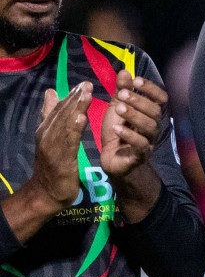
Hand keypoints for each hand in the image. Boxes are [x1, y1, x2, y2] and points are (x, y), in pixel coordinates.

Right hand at [0, 83, 90, 244]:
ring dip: (76, 108)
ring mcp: (52, 146)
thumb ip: (51, 117)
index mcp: (46, 130)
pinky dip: (73, 128)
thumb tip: (51, 93)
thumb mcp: (52, 138)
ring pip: (65, 124)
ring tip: (86, 94)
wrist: (47, 192)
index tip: (84, 84)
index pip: (59, 109)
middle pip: (61, 113)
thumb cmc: (53, 165)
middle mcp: (46, 135)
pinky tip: (81, 117)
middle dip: (75, 98)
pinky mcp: (60, 158)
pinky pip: (68, 140)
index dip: (71, 96)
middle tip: (87, 84)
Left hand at [100, 70, 165, 178]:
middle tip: (121, 95)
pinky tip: (117, 129)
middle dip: (138, 101)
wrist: (112, 159)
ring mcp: (150, 141)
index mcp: (151, 113)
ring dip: (134, 116)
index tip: (136, 80)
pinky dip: (129, 136)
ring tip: (118, 109)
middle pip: (155, 111)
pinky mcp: (141, 155)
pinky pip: (141, 144)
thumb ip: (122, 91)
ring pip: (149, 126)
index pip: (161, 98)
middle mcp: (154, 126)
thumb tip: (125, 71)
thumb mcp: (117, 108)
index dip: (151, 88)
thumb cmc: (117, 131)